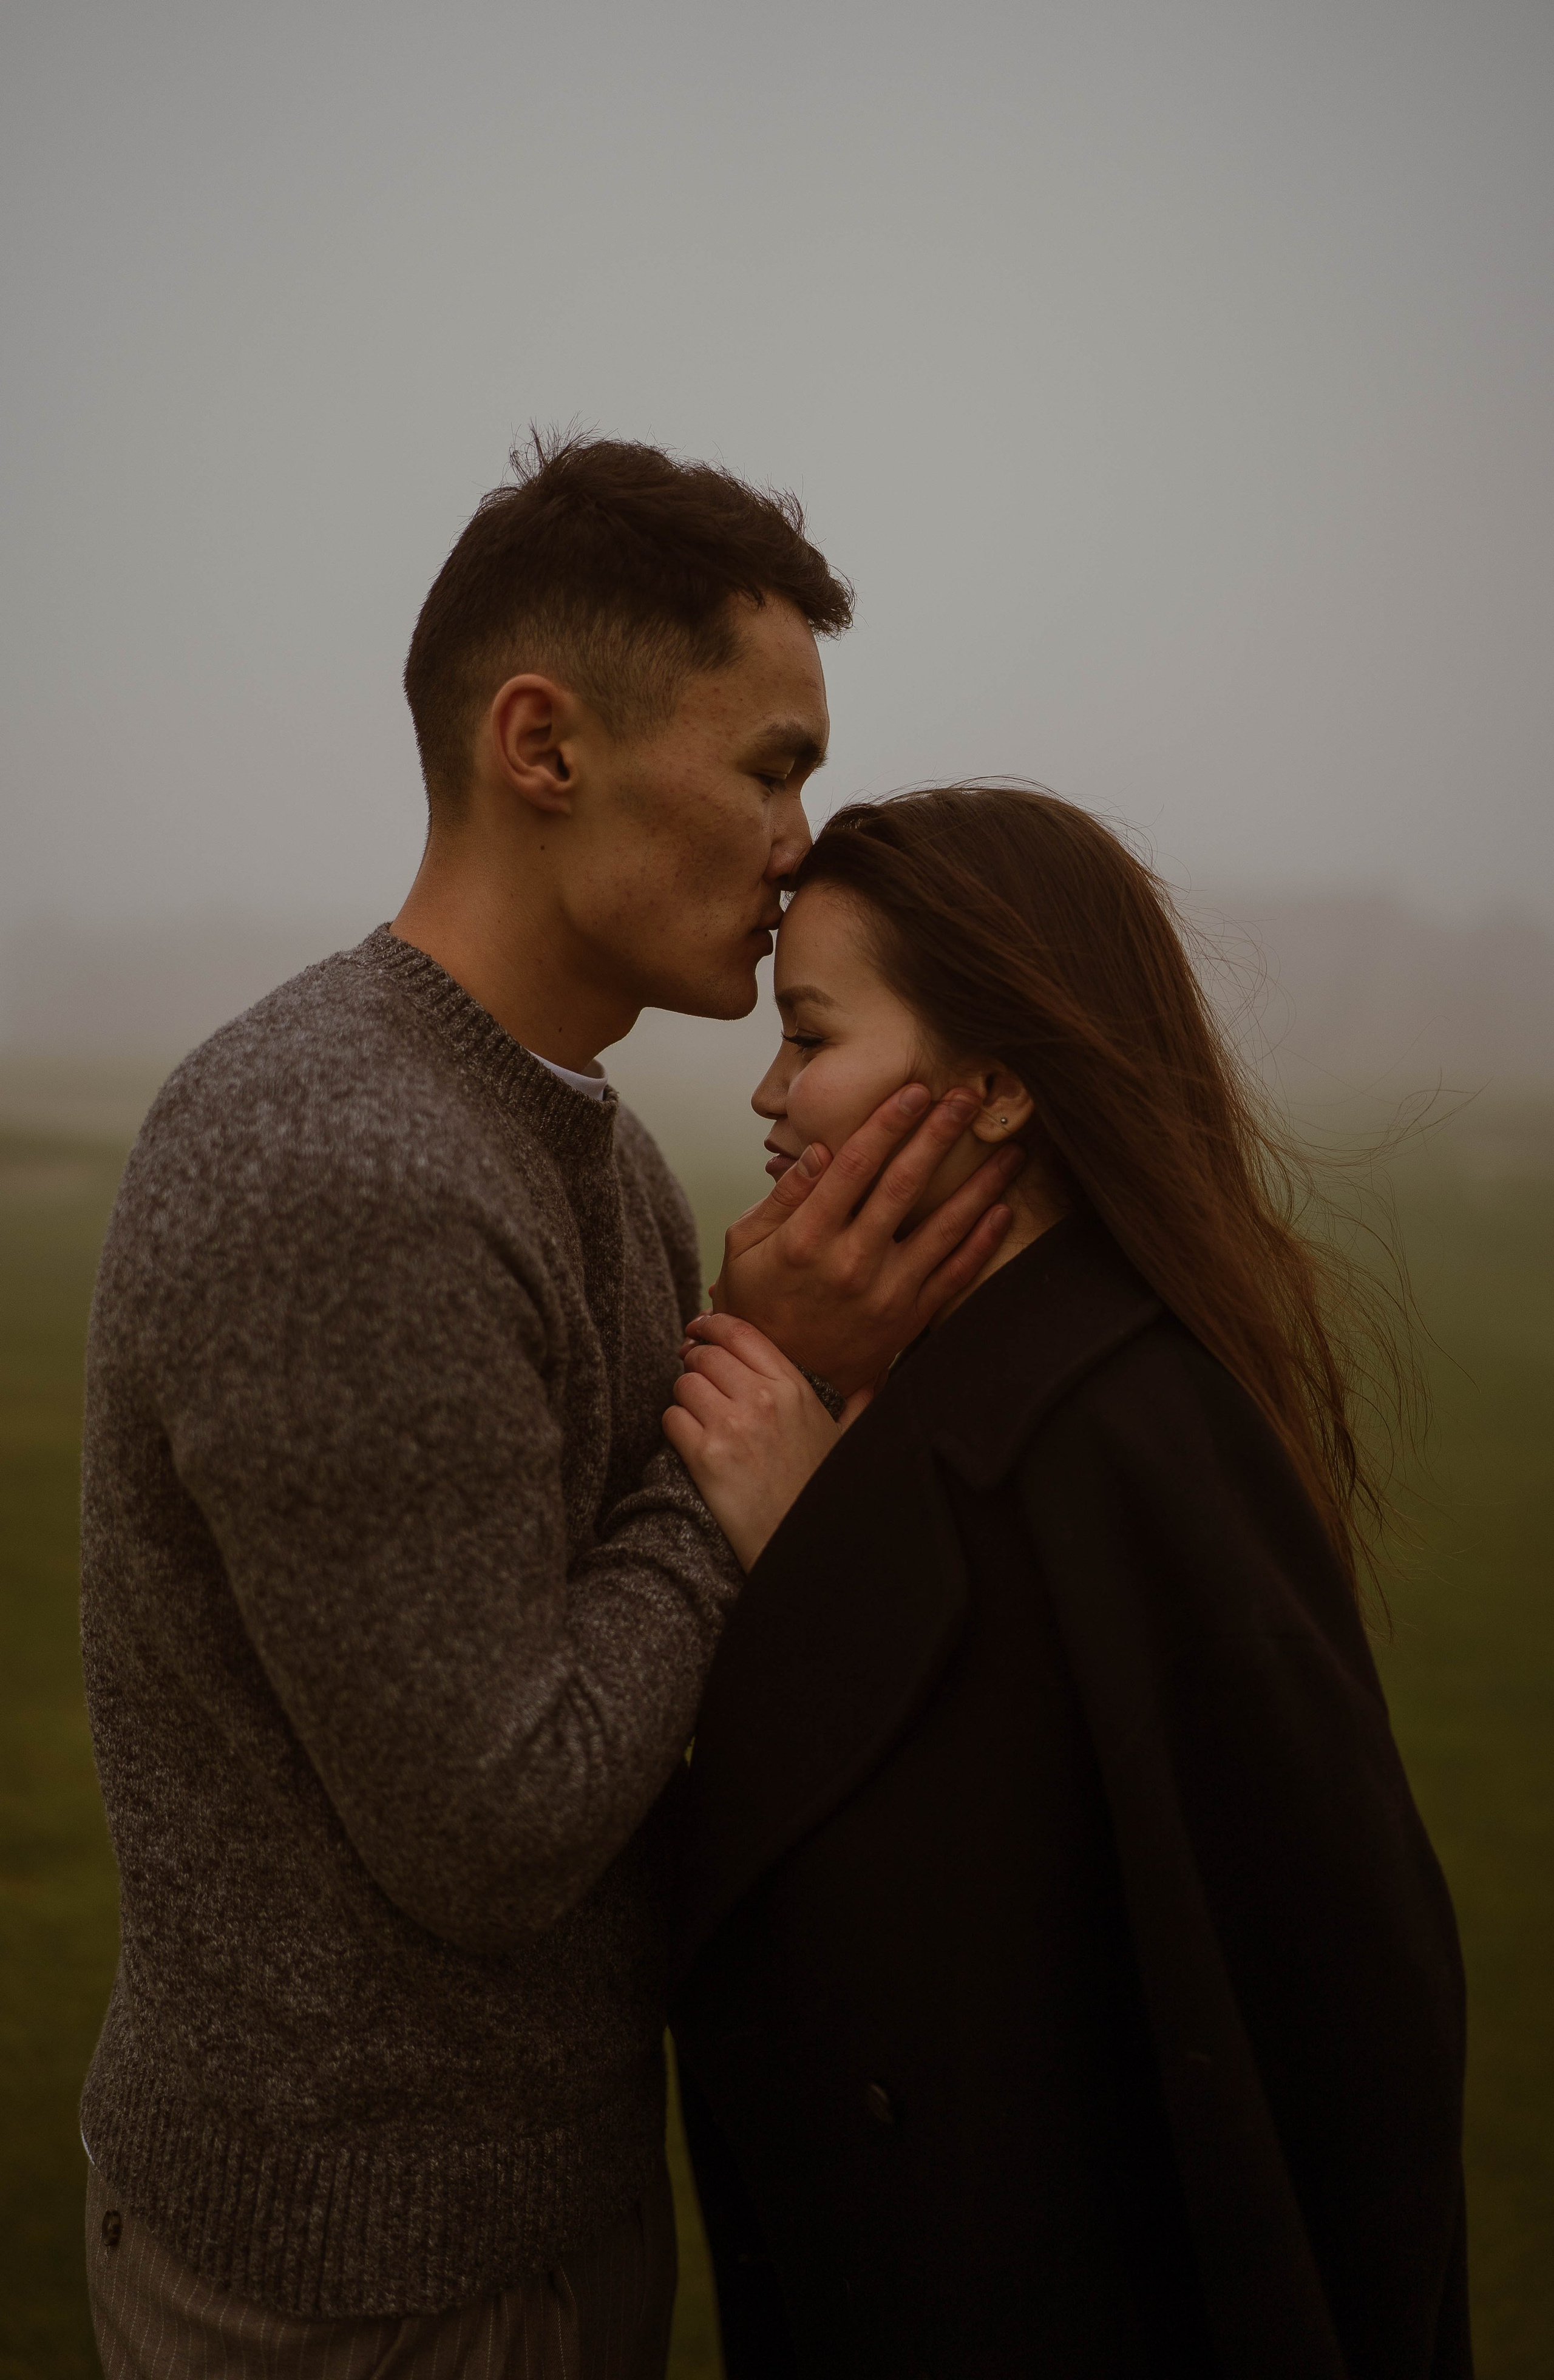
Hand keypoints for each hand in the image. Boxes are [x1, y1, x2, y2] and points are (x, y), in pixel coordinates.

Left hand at [663, 1315, 872, 1569]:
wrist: (800, 1547)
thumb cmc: (819, 1492)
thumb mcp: (846, 1440)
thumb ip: (860, 1402)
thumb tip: (879, 1377)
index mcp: (795, 1388)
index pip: (743, 1332)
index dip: (714, 1325)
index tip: (701, 1327)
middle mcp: (764, 1398)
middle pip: (706, 1354)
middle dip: (694, 1361)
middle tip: (693, 1373)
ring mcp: (732, 1425)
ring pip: (685, 1383)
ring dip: (685, 1397)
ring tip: (698, 1415)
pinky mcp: (704, 1457)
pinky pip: (671, 1418)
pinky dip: (675, 1427)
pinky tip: (691, 1443)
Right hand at [701, 1085, 1023, 1395]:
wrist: (783, 1376)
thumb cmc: (759, 1300)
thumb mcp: (745, 1246)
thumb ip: (782, 1197)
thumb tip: (818, 1150)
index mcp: (807, 1238)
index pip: (853, 1167)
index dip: (887, 1124)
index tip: (914, 1091)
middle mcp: (850, 1262)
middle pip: (903, 1186)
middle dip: (937, 1136)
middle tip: (965, 1099)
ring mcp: (885, 1292)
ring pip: (943, 1229)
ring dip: (980, 1185)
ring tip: (1010, 1150)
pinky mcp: (909, 1317)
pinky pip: (954, 1275)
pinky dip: (982, 1242)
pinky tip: (1002, 1210)